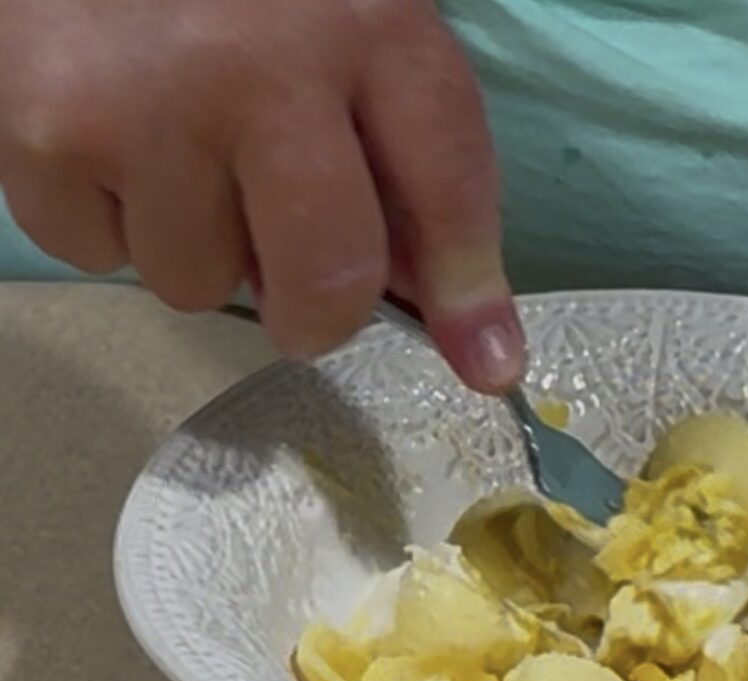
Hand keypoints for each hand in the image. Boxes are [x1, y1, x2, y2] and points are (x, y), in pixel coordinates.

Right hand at [0, 0, 522, 390]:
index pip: (448, 187)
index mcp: (361, 18)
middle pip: (325, 282)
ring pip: (200, 286)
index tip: (487, 362)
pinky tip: (114, 138)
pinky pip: (102, 257)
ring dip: (201, 247)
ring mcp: (143, 104)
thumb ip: (401, 158)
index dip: (468, 292)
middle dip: (320, 312)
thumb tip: (447, 313)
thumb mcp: (346, 26)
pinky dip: (112, 222)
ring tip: (179, 147)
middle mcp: (255, 66)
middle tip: (298, 280)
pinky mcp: (43, 131)